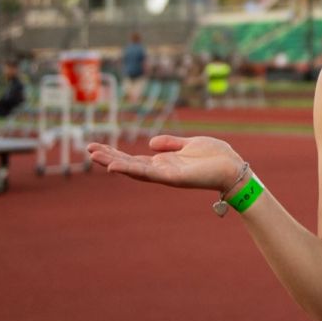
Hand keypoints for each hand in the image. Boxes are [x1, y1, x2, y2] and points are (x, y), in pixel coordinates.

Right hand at [86, 135, 246, 191]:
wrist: (234, 168)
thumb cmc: (216, 156)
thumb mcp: (190, 143)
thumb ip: (170, 144)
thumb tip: (150, 143)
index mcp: (165, 162)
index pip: (134, 158)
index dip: (116, 153)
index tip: (97, 147)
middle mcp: (162, 170)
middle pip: (129, 164)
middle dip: (109, 157)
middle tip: (88, 149)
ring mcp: (166, 175)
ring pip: (134, 169)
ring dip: (114, 163)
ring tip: (94, 156)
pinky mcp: (173, 177)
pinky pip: (149, 174)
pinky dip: (131, 170)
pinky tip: (116, 166)